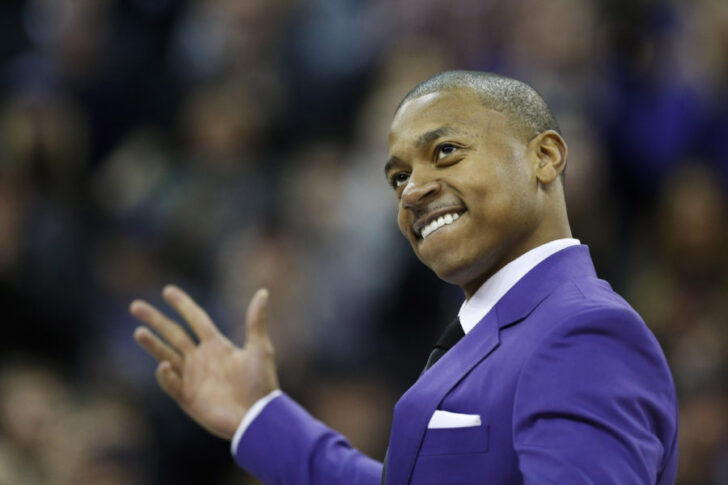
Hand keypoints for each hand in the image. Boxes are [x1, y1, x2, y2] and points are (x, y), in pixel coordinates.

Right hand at [130, 285, 278, 439]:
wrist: (258, 417)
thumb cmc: (262, 384)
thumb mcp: (260, 348)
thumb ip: (256, 321)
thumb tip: (263, 292)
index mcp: (217, 345)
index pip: (195, 319)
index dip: (182, 305)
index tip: (167, 290)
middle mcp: (201, 359)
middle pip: (173, 334)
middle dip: (155, 320)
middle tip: (135, 306)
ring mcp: (193, 378)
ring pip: (166, 356)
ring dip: (152, 344)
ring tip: (138, 331)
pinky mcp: (188, 398)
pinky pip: (171, 384)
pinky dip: (166, 375)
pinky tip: (164, 365)